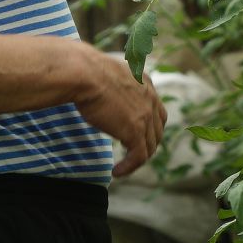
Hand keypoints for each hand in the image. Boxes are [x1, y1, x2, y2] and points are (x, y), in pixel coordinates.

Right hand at [75, 52, 166, 177]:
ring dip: (138, 158)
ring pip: (150, 146)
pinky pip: (138, 157)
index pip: (157, 109)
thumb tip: (102, 90)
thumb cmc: (85, 71)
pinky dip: (129, 167)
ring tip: (124, 166)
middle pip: (157, 130)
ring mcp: (145, 116)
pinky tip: (117, 172)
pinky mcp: (135, 131)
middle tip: (131, 154)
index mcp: (145, 82)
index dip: (150, 125)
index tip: (136, 134)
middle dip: (146, 144)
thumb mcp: (107, 73)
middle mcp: (151, 98)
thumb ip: (113, 83)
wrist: (85, 74)